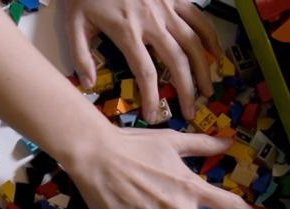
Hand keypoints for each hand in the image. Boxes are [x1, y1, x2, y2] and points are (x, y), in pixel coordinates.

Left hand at [66, 0, 222, 122]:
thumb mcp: (74, 24)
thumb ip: (81, 56)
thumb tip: (89, 85)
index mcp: (127, 32)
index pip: (145, 72)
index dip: (152, 97)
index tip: (155, 116)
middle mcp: (152, 22)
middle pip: (176, 62)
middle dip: (186, 90)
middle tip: (191, 112)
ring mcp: (166, 8)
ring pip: (193, 42)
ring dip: (204, 68)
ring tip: (208, 90)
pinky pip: (198, 17)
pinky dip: (210, 35)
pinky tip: (216, 53)